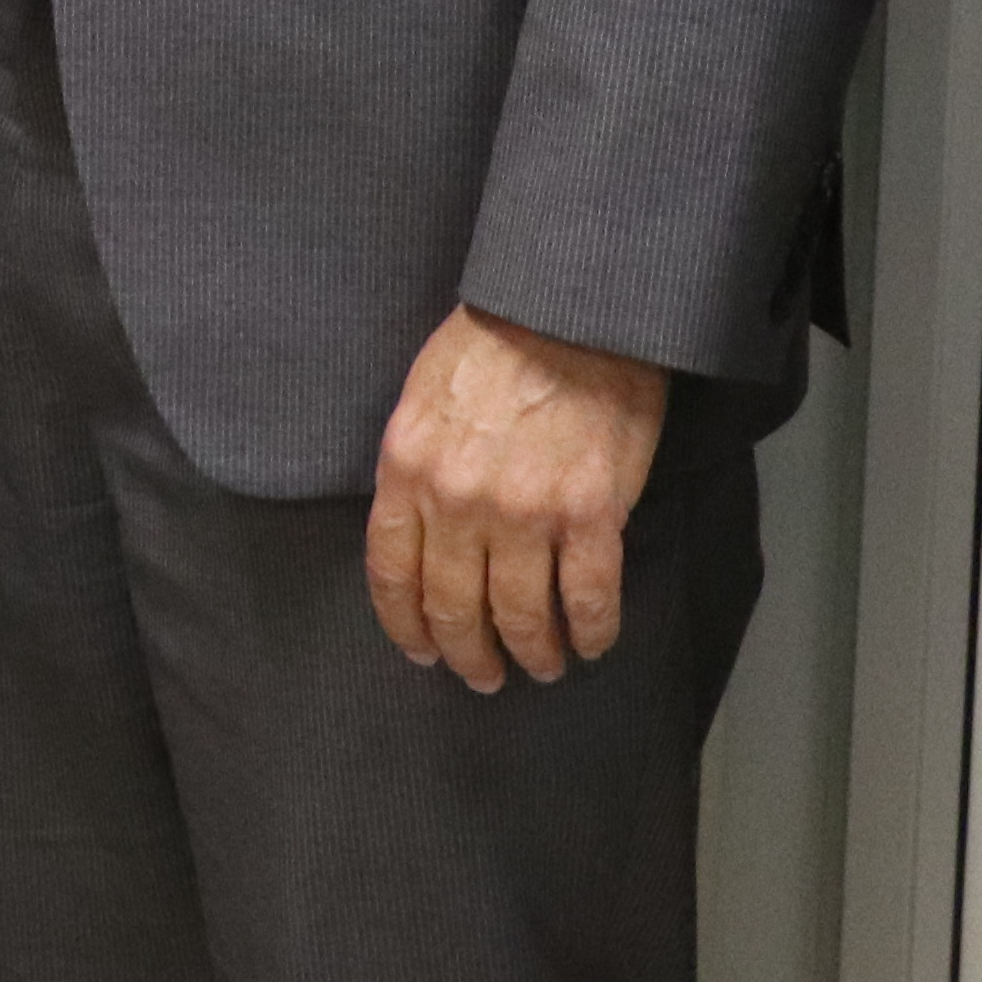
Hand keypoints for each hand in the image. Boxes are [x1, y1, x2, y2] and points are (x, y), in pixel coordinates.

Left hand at [364, 305, 669, 690]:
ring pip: (520, 615)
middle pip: (452, 606)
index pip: (391, 573)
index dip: (406, 625)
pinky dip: (590, 631)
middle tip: (483, 674)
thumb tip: (419, 530)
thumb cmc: (496, 340)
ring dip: (532, 652)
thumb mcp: (423, 397)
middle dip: (467, 653)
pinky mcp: (589, 513)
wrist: (570, 307)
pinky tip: (591, 642)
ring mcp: (524, 511)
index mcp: (408, 468)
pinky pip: (587, 597)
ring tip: (541, 664)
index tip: (422, 651)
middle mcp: (457, 500)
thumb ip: (415, 467)